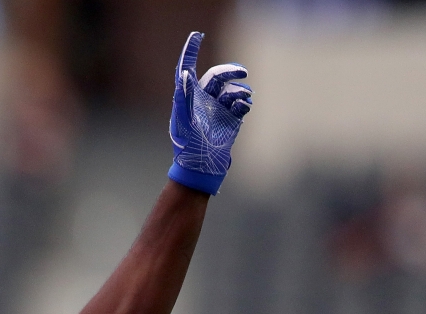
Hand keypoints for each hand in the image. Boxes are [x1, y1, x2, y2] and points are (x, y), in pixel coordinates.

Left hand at [168, 32, 251, 195]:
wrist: (202, 165)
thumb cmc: (187, 145)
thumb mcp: (182, 119)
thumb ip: (183, 96)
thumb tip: (184, 74)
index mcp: (189, 97)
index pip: (189, 69)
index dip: (191, 51)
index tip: (197, 35)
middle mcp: (204, 100)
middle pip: (218, 76)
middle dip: (230, 71)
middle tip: (242, 72)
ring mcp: (219, 109)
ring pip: (232, 89)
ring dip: (239, 90)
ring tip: (242, 99)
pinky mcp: (232, 119)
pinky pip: (241, 104)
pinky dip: (244, 102)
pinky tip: (242, 107)